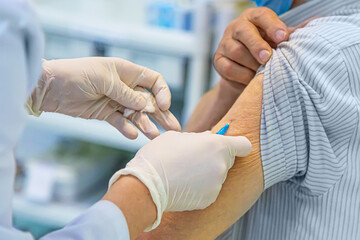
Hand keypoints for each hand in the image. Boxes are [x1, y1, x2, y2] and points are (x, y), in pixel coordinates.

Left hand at [27, 57, 180, 138]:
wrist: (51, 88)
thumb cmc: (76, 74)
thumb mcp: (104, 79)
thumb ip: (125, 93)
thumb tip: (145, 105)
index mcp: (127, 72)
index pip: (154, 81)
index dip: (163, 92)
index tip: (163, 106)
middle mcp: (125, 87)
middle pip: (150, 101)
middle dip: (162, 114)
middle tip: (174, 129)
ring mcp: (116, 101)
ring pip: (137, 115)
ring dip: (147, 125)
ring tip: (156, 137)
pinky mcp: (106, 114)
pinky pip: (121, 123)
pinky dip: (127, 129)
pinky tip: (133, 135)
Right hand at [108, 131, 251, 230]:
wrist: (147, 185)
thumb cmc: (159, 156)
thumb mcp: (176, 136)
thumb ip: (198, 137)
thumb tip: (207, 137)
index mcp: (216, 145)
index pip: (244, 145)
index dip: (237, 145)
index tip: (230, 147)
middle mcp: (221, 165)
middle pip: (227, 160)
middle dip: (215, 158)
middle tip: (194, 158)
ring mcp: (217, 184)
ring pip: (217, 175)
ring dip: (206, 173)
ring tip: (185, 172)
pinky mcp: (210, 199)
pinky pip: (210, 189)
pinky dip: (201, 187)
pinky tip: (184, 184)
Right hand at [214, 7, 288, 84]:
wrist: (244, 75)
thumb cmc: (264, 53)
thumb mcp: (277, 42)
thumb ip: (291, 34)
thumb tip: (315, 23)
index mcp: (253, 18)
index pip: (261, 15)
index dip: (272, 25)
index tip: (284, 37)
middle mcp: (236, 27)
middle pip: (243, 31)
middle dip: (257, 45)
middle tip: (268, 57)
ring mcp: (224, 43)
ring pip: (236, 51)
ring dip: (252, 64)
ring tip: (263, 71)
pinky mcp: (218, 60)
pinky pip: (229, 68)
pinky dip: (243, 75)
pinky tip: (251, 79)